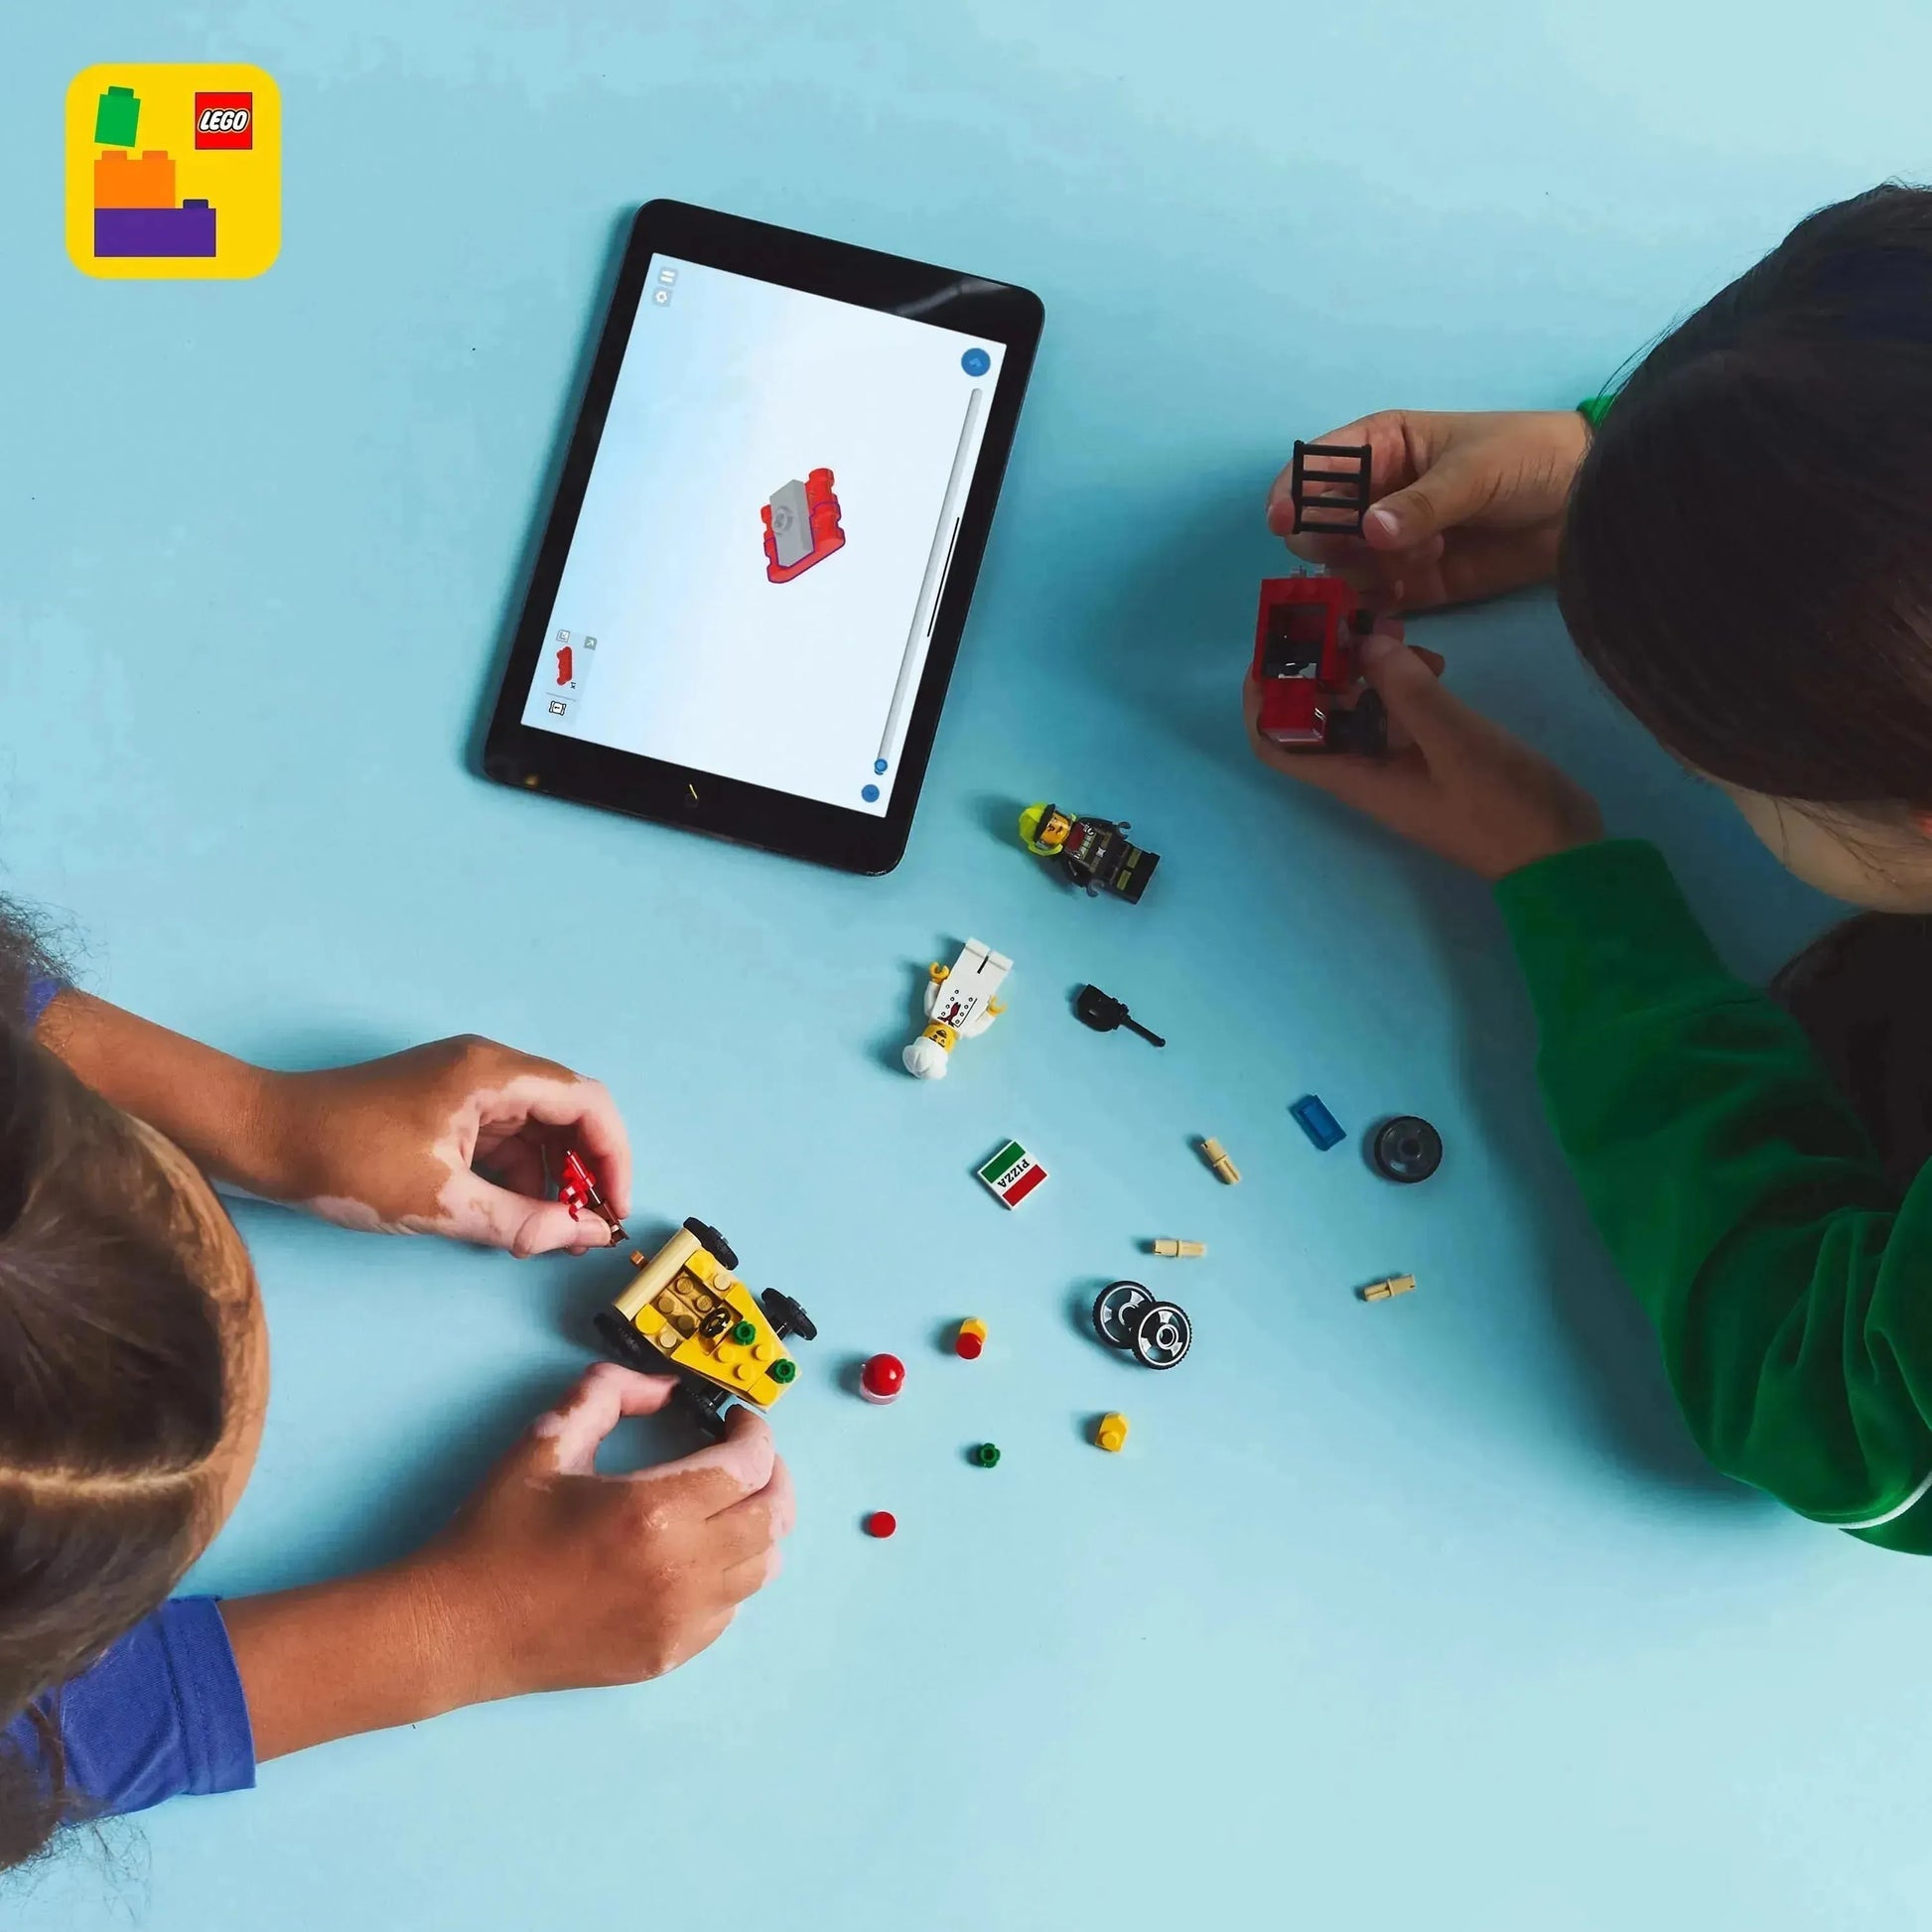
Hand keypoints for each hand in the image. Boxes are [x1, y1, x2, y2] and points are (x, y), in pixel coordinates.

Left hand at [262, 1035, 630, 1253]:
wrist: (260, 1138)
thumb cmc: (345, 1161)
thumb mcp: (438, 1202)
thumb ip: (520, 1221)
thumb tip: (584, 1236)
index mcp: (492, 1073)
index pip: (588, 1103)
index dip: (614, 1158)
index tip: (614, 1211)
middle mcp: (487, 1068)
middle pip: (569, 1112)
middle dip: (584, 1172)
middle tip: (583, 1230)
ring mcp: (465, 1084)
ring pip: (538, 1129)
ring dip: (550, 1180)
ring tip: (544, 1234)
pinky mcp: (445, 1106)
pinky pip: (504, 1137)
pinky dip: (517, 1177)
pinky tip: (510, 1217)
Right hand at [412, 1364, 792, 1701]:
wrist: (458, 1627)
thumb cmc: (497, 1531)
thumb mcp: (546, 1440)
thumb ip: (608, 1393)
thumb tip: (663, 1386)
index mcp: (654, 1511)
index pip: (750, 1465)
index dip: (754, 1433)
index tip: (736, 1422)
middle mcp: (680, 1569)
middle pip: (773, 1516)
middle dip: (770, 1474)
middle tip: (743, 1456)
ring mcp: (679, 1620)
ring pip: (762, 1567)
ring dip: (756, 1526)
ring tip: (724, 1503)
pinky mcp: (668, 1655)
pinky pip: (731, 1610)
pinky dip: (731, 1574)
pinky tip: (695, 1554)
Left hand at [1245, 626, 1604, 879]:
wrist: (1561, 852)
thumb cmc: (1504, 806)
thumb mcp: (1455, 741)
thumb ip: (1407, 691)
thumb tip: (1363, 642)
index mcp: (1354, 777)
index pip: (1276, 743)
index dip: (1262, 698)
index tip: (1276, 646)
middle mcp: (1365, 770)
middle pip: (1314, 715)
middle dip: (1321, 664)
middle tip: (1346, 616)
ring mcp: (1398, 762)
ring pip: (1358, 706)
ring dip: (1366, 667)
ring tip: (1396, 630)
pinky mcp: (1431, 754)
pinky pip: (1398, 711)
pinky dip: (1403, 681)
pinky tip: (1432, 658)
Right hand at [1267, 410, 1587, 611]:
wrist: (1587, 503)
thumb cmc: (1530, 459)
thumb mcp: (1475, 470)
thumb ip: (1423, 504)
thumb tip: (1370, 532)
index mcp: (1382, 446)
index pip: (1317, 467)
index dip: (1293, 491)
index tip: (1284, 520)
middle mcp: (1375, 495)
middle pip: (1316, 523)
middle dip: (1325, 542)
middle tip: (1360, 551)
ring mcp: (1391, 542)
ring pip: (1338, 566)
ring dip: (1355, 574)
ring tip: (1407, 568)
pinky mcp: (1412, 582)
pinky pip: (1370, 598)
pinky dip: (1372, 604)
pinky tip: (1399, 596)